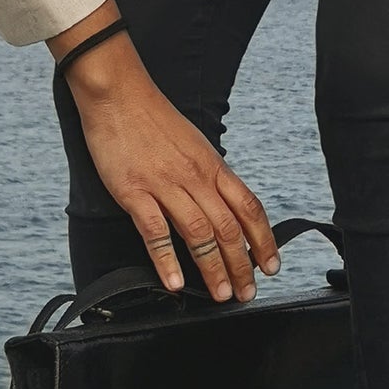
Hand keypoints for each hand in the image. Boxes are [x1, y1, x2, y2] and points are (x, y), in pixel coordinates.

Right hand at [48, 3, 279, 301]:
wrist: (118, 94)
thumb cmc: (154, 119)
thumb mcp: (194, 144)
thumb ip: (208, 175)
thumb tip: (224, 205)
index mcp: (213, 165)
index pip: (249, 207)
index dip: (264, 240)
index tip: (270, 266)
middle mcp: (195, 177)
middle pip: (228, 227)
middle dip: (242, 265)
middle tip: (246, 293)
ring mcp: (165, 184)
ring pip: (199, 233)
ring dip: (213, 268)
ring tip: (220, 295)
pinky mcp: (134, 191)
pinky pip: (155, 231)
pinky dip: (167, 260)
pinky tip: (175, 282)